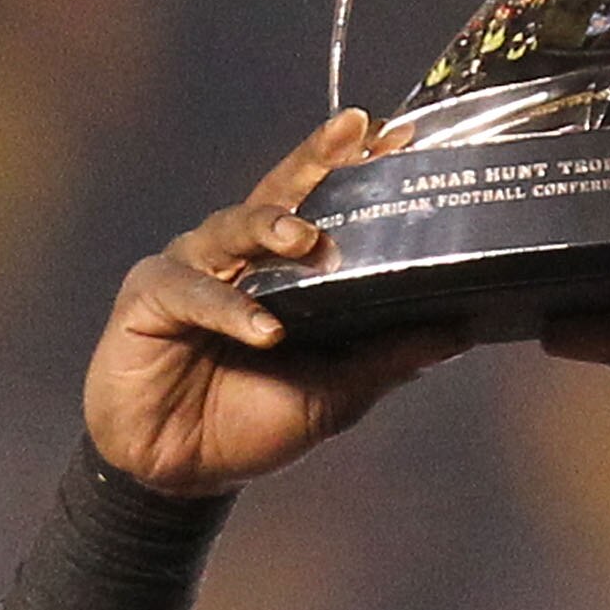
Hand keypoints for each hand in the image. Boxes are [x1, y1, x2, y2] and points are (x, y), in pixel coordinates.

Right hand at [83, 111, 464, 496]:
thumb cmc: (250, 424)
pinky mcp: (148, 298)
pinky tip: (265, 330)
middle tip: (354, 136)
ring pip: (231, 229)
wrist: (180, 473)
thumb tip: (461, 331)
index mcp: (279, 268)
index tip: (395, 136)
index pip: (320, 205)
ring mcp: (189, 269)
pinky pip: (193, 293)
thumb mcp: (335, 393)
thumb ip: (388, 358)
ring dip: (270, 228)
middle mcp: (235, 256)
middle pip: (278, 194)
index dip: (352, 168)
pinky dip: (231, 310)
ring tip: (307, 239)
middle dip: (315, 162)